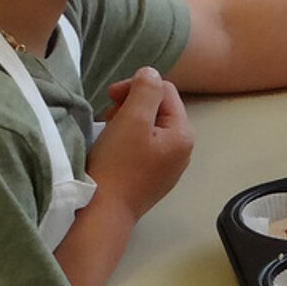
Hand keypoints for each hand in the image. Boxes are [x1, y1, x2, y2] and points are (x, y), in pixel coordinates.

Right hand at [88, 67, 192, 217]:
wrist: (103, 212)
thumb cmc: (117, 164)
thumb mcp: (132, 119)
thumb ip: (145, 90)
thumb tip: (151, 73)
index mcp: (183, 134)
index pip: (165, 91)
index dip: (137, 86)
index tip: (110, 96)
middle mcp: (182, 151)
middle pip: (159, 109)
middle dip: (132, 104)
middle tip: (108, 114)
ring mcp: (168, 167)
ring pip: (149, 128)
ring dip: (127, 120)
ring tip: (108, 130)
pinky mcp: (152, 178)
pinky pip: (144, 147)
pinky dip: (128, 140)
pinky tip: (113, 148)